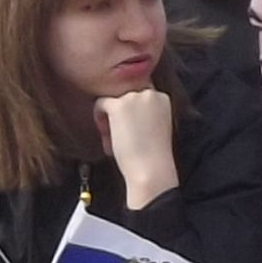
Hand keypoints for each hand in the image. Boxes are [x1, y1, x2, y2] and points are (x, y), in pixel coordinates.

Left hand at [95, 87, 178, 208]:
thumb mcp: (154, 126)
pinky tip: (108, 137)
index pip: (137, 99)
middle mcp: (150, 94)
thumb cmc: (152, 154)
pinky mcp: (119, 105)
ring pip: (112, 102)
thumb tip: (124, 108)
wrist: (151, 169)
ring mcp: (134, 98)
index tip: (134, 134)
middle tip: (123, 140)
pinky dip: (99, 119)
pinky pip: (100, 104)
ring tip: (117, 142)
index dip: (131, 117)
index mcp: (162, 98)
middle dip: (119, 118)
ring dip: (110, 121)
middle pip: (123, 99)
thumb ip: (143, 113)